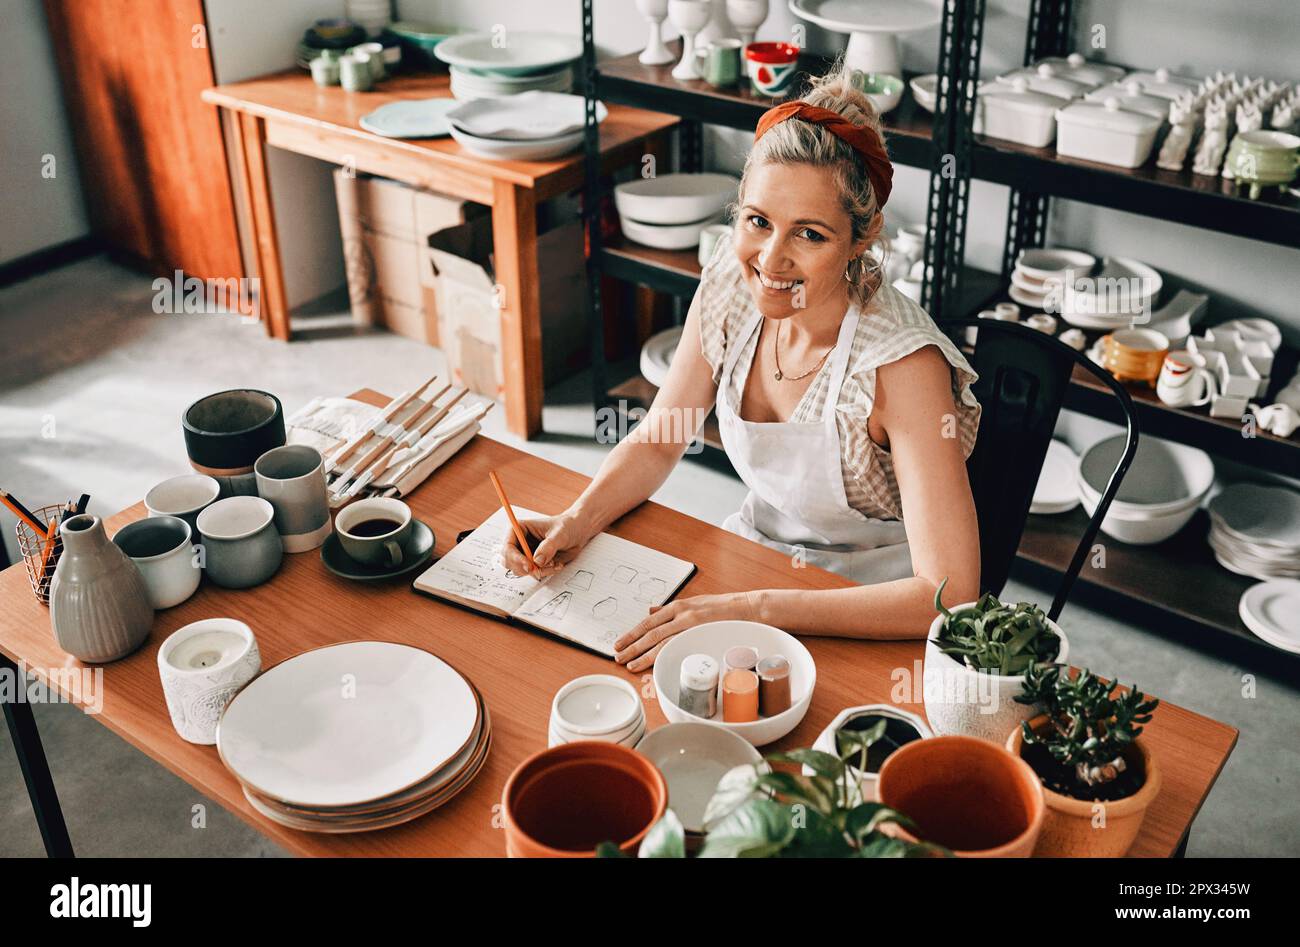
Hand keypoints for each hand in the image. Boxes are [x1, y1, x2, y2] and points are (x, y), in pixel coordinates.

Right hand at [500, 513, 589, 578]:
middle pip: (509, 561)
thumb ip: (548, 546)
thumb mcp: (560, 534)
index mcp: (519, 529)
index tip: (529, 566)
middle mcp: (519, 542)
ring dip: (538, 571)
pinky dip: (544, 573)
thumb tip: (537, 561)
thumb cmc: (567, 526)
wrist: (577, 532)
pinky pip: (533, 573)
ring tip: (554, 563)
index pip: (507, 546)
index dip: (515, 558)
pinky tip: (556, 565)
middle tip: (541, 569)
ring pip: (521, 570)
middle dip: (525, 568)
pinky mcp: (533, 563)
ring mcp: (525, 554)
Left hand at [614, 591, 759, 672]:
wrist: (746, 608)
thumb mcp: (693, 603)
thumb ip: (671, 609)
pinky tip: (651, 664)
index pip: (648, 621)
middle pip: (649, 632)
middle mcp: (680, 613)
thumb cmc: (722, 607)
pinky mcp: (700, 634)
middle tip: (617, 656)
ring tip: (629, 663)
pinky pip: (676, 647)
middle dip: (631, 645)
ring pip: (659, 641)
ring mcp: (690, 624)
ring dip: (642, 654)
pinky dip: (662, 656)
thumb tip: (651, 610)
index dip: (632, 633)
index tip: (619, 642)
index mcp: (678, 606)